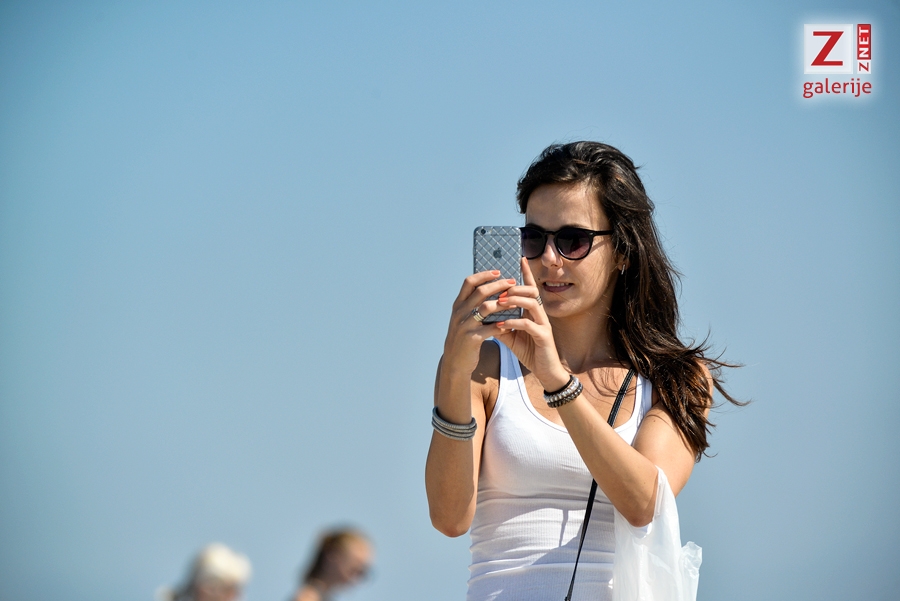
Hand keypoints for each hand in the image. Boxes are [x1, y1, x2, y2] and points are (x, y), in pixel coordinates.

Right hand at [441, 270, 516, 378]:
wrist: (454, 362)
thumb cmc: (463, 338)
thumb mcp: (462, 319)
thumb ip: (471, 305)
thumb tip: (488, 289)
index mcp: (458, 305)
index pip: (469, 282)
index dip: (483, 274)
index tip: (497, 271)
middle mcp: (459, 313)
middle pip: (480, 292)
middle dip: (498, 285)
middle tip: (512, 282)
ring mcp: (464, 325)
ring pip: (486, 308)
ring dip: (503, 302)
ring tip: (516, 300)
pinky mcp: (471, 338)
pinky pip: (490, 328)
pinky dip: (502, 324)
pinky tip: (511, 323)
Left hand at [494, 258, 570, 390]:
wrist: (545, 371)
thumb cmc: (529, 351)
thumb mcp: (511, 336)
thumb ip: (500, 323)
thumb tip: (485, 314)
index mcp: (532, 312)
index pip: (529, 288)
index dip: (526, 273)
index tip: (520, 258)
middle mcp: (540, 314)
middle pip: (531, 291)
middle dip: (514, 287)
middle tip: (499, 288)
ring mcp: (543, 324)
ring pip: (532, 304)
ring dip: (515, 301)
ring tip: (500, 302)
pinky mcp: (543, 337)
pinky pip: (530, 325)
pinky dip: (515, 323)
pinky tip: (503, 324)